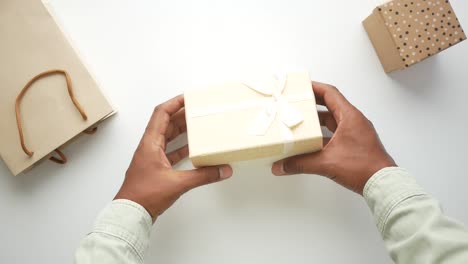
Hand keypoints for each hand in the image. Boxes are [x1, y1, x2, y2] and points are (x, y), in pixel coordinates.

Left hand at [115, 95, 232, 219]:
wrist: (130, 213)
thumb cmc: (145, 195)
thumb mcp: (178, 183)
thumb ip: (203, 176)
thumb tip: (223, 170)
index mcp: (150, 143)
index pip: (161, 114)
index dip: (175, 103)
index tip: (188, 97)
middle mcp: (149, 147)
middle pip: (165, 123)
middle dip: (182, 115)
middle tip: (198, 110)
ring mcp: (151, 158)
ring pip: (167, 137)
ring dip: (182, 130)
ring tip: (198, 125)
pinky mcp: (156, 168)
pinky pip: (170, 151)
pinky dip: (181, 148)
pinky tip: (193, 149)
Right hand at [271, 82, 395, 194]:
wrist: (383, 184)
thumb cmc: (364, 168)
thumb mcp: (326, 163)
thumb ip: (300, 164)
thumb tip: (282, 165)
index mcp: (350, 117)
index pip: (331, 94)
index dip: (315, 88)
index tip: (302, 86)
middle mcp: (355, 122)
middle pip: (331, 105)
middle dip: (313, 104)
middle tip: (298, 103)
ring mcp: (357, 133)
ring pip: (334, 120)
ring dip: (318, 121)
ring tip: (302, 122)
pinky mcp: (357, 144)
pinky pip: (337, 133)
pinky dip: (324, 135)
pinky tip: (313, 144)